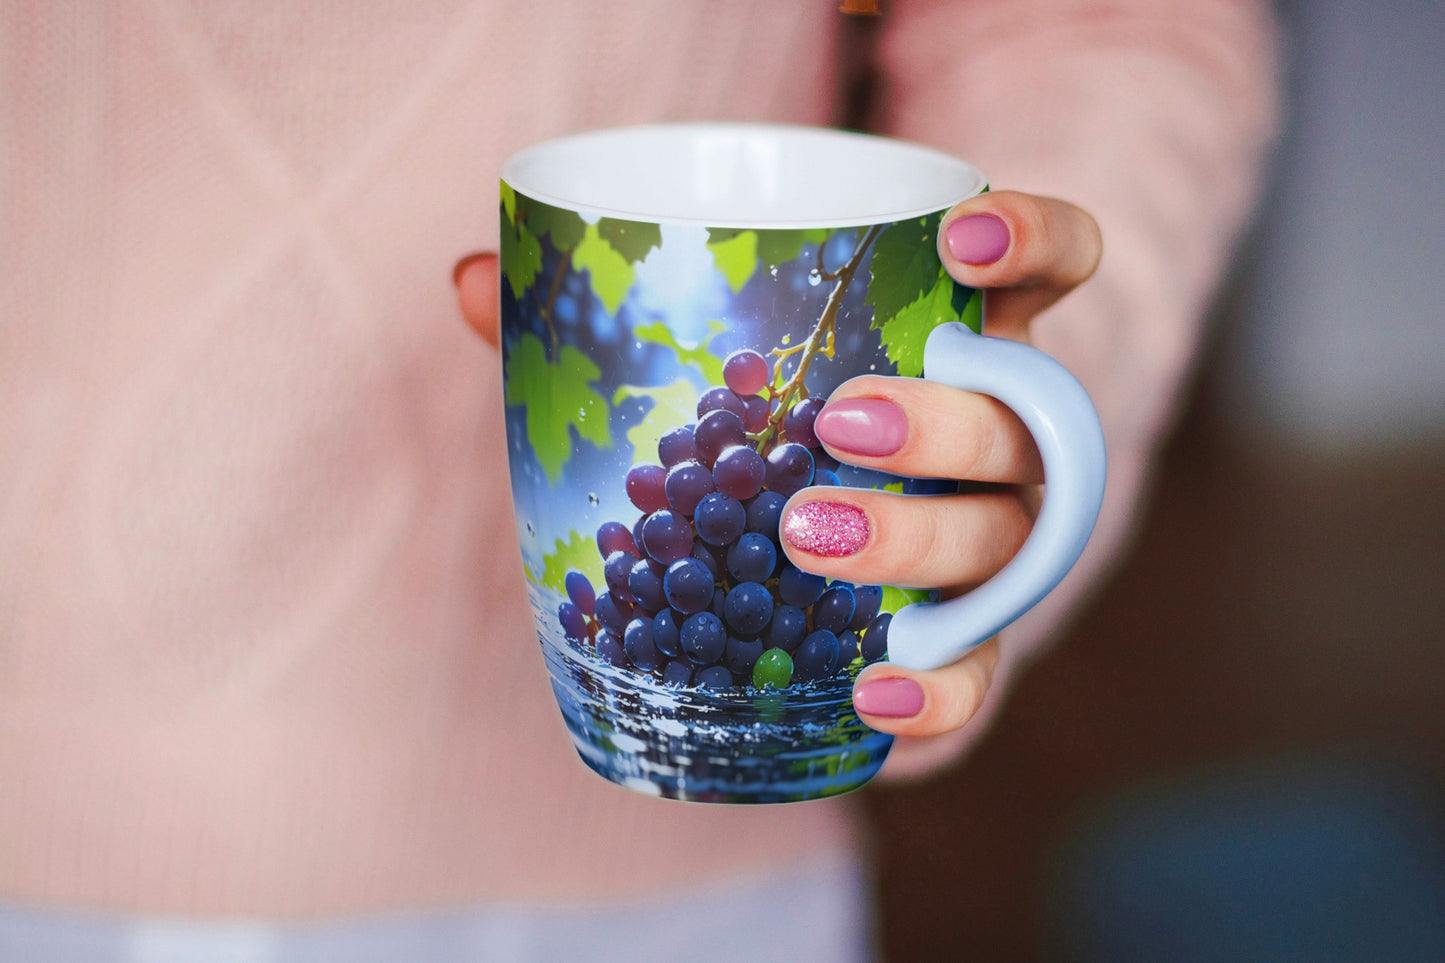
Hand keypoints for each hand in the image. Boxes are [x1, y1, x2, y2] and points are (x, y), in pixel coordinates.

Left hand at [454, 191, 1101, 778]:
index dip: (1034, 246)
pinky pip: (984, 675)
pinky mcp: (968, 655)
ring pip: (1007, 542)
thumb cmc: (764, 453)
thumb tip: (472, 279)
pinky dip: (942, 684)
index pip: (1051, 271)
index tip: (961, 242)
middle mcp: (998, 446)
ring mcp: (995, 554)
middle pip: (1026, 421)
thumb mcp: (697, 379)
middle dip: (947, 418)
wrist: (811, 591)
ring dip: (919, 538)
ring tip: (806, 536)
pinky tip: (874, 687)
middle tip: (839, 423)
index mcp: (954, 346)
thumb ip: (602, 330)